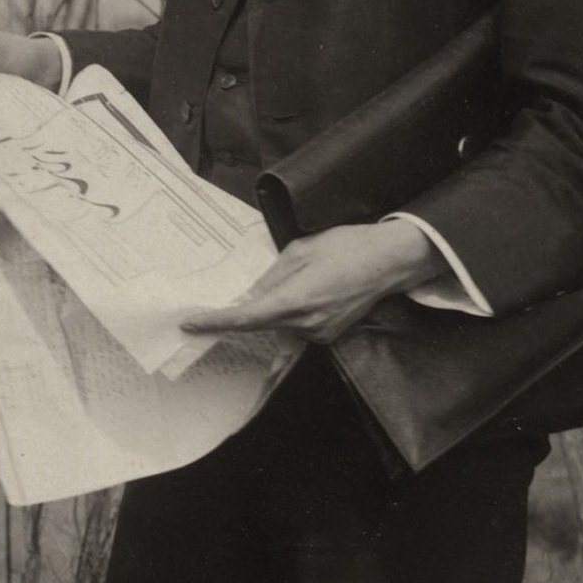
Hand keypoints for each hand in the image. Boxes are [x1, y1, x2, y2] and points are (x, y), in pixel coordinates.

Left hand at [179, 220, 445, 347]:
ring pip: (277, 329)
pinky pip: (295, 331)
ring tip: (267, 294)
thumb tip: (245, 296)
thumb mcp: (299, 252)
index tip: (190, 324)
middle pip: (258, 326)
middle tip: (208, 315)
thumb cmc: (348, 247)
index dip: (214, 323)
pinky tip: (286, 303)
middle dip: (236, 318)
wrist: (392, 260)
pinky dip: (283, 321)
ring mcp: (319, 334)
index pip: (244, 318)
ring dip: (265, 316)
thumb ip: (269, 278)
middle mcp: (306, 324)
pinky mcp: (328, 335)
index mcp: (295, 301)